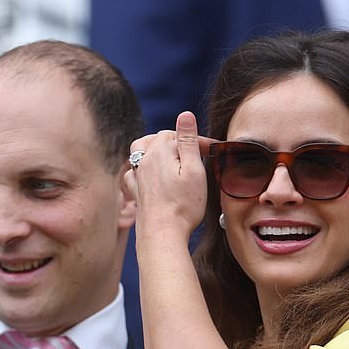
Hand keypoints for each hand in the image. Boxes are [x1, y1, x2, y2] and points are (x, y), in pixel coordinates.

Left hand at [127, 111, 215, 239]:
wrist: (163, 234)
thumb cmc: (182, 205)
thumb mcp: (193, 170)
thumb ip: (188, 141)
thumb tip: (185, 115)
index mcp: (160, 150)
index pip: (182, 136)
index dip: (201, 142)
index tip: (215, 150)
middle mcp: (145, 159)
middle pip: (160, 139)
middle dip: (179, 141)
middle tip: (198, 152)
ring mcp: (138, 175)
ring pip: (141, 150)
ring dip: (155, 147)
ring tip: (168, 154)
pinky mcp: (136, 192)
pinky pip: (132, 173)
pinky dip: (140, 168)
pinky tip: (147, 174)